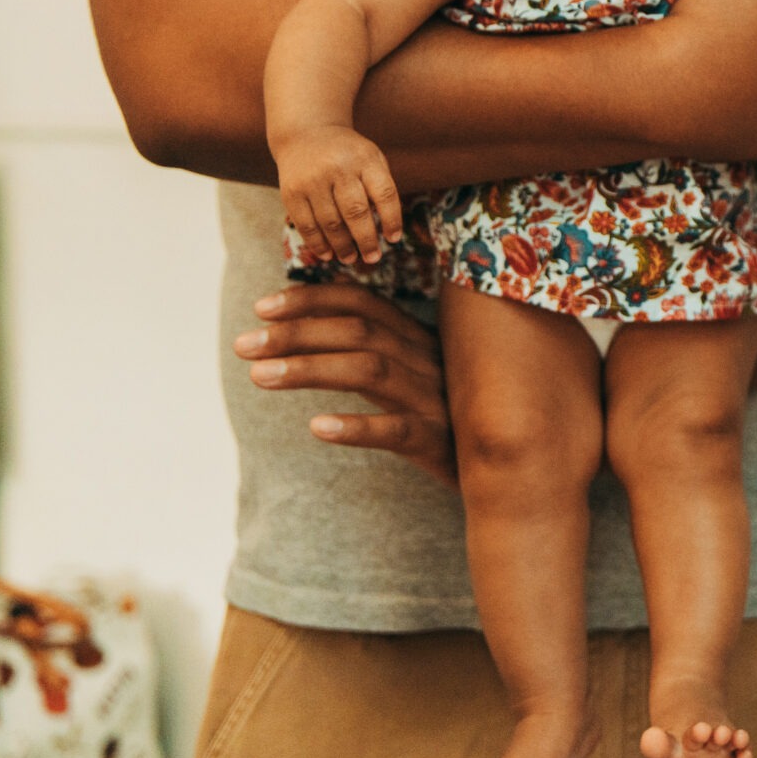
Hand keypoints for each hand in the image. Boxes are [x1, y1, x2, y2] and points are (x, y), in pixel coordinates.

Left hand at [233, 282, 453, 485]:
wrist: (513, 460)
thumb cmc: (455, 417)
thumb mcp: (423, 375)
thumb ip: (384, 351)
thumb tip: (323, 330)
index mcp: (420, 339)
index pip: (364, 303)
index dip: (313, 298)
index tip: (262, 307)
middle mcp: (428, 360)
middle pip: (359, 331)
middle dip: (297, 332)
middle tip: (242, 344)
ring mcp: (436, 399)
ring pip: (371, 371)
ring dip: (311, 368)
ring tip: (259, 376)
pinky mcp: (440, 443)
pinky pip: (398, 431)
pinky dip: (357, 426)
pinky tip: (318, 427)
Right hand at [273, 126, 403, 265]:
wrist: (306, 133)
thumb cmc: (348, 153)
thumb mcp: (370, 158)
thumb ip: (380, 187)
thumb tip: (387, 230)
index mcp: (365, 159)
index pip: (385, 193)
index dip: (392, 219)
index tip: (394, 239)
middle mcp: (338, 168)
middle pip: (356, 212)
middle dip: (366, 240)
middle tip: (373, 258)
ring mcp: (312, 180)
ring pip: (330, 222)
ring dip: (342, 246)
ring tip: (351, 259)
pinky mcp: (291, 192)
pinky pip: (306, 224)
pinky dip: (317, 243)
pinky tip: (327, 254)